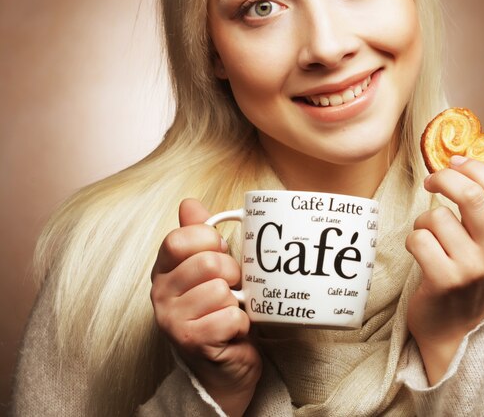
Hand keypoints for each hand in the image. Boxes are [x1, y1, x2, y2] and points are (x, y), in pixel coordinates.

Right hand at [150, 199, 260, 416]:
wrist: (222, 363)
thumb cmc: (217, 308)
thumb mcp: (207, 267)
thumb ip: (199, 234)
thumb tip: (189, 202)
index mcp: (164, 269)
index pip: (179, 238)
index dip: (209, 240)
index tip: (219, 251)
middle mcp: (161, 293)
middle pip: (208, 263)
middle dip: (231, 273)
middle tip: (230, 286)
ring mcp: (173, 320)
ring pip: (220, 290)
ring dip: (236, 301)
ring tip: (229, 308)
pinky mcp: (192, 342)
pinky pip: (230, 317)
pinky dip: (240, 323)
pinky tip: (231, 329)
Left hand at [405, 156, 483, 383]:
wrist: (456, 328)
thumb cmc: (468, 274)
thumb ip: (483, 210)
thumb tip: (461, 162)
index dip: (475, 168)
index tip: (455, 162)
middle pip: (470, 194)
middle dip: (443, 178)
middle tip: (431, 181)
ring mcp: (472, 267)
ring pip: (436, 216)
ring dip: (423, 220)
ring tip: (428, 235)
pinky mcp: (444, 280)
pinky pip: (418, 238)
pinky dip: (412, 239)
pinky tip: (419, 252)